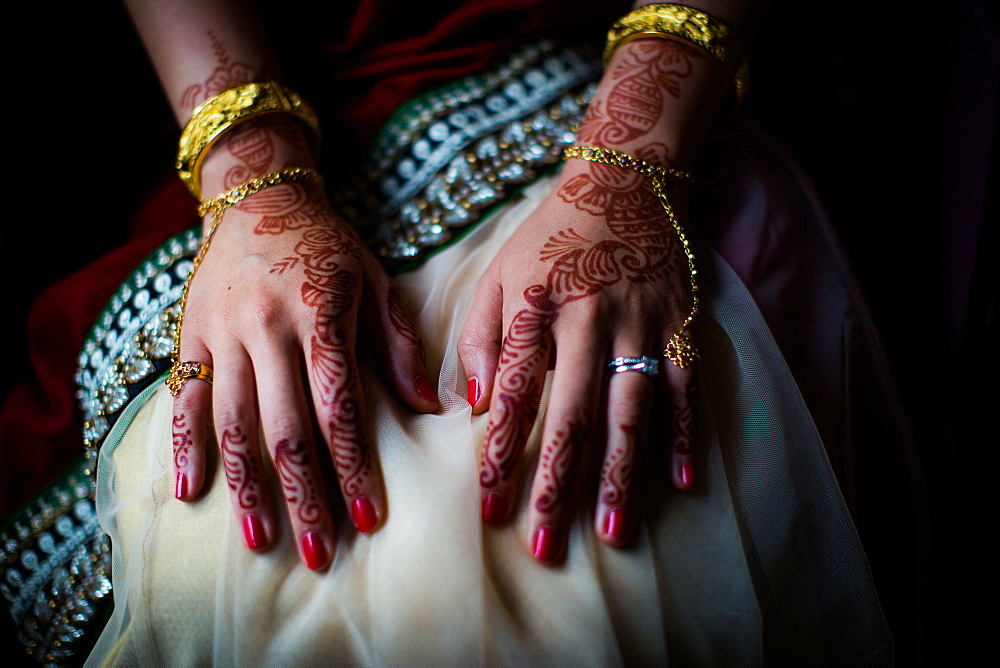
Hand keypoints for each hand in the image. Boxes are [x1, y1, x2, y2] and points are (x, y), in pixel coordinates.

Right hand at [171, 120, 437, 570]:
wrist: (256, 195)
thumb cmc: (326, 245)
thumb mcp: (374, 280)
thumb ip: (397, 345)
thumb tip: (430, 409)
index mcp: (321, 314)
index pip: (341, 406)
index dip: (355, 467)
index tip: (371, 518)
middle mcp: (268, 328)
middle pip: (287, 427)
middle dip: (306, 496)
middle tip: (322, 552)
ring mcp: (223, 332)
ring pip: (234, 422)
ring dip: (249, 487)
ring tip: (264, 540)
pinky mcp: (190, 333)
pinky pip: (185, 397)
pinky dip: (186, 445)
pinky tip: (192, 492)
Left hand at [458, 150, 697, 562]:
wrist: (626, 180)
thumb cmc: (550, 237)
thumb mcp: (497, 272)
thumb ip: (480, 336)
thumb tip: (475, 406)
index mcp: (536, 306)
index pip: (515, 394)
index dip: (500, 455)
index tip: (488, 511)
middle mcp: (591, 318)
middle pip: (572, 415)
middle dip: (556, 485)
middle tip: (545, 546)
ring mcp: (643, 323)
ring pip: (631, 411)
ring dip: (621, 476)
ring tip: (613, 533)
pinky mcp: (683, 324)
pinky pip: (688, 387)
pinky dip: (687, 434)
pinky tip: (683, 482)